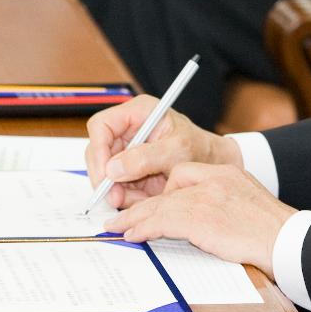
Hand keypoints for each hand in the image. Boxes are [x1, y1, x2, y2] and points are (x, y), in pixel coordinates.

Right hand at [84, 95, 242, 208]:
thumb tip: (113, 169)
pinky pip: (116, 185)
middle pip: (98, 151)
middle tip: (115, 198)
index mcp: (138, 112)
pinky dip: (126, 196)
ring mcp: (126, 149)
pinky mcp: (129, 168)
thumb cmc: (200, 149)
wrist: (212, 165)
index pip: (101, 126)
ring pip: (105, 171)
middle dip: (105, 177)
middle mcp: (127, 129)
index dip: (98, 150)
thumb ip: (146, 158)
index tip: (105, 175)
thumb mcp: (177, 151)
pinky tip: (144, 198)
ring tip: (139, 199)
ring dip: (117, 190)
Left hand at [104, 163, 295, 279]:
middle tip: (120, 216)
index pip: (183, 173)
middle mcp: (213, 179)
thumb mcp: (247, 200)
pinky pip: (163, 221)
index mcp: (224, 171)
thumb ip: (222, 199)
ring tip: (117, 228)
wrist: (287, 238)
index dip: (163, 192)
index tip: (152, 207)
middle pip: (167, 188)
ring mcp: (206, 197)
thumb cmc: (271, 228)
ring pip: (160, 204)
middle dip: (141, 204)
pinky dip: (144, 228)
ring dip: (135, 218)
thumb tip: (201, 217)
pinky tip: (133, 235)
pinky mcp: (201, 218)